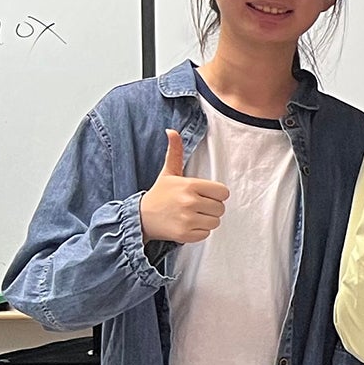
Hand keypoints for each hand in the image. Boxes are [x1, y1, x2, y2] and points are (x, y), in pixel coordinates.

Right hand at [138, 130, 229, 245]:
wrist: (140, 217)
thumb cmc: (160, 194)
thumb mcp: (168, 172)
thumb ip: (175, 152)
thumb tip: (171, 131)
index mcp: (189, 185)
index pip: (223, 192)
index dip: (216, 194)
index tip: (204, 195)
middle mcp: (189, 202)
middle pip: (220, 208)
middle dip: (211, 208)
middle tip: (195, 206)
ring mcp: (187, 219)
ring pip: (215, 222)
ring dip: (206, 220)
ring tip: (191, 215)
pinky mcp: (184, 234)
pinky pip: (206, 234)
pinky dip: (199, 232)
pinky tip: (186, 225)